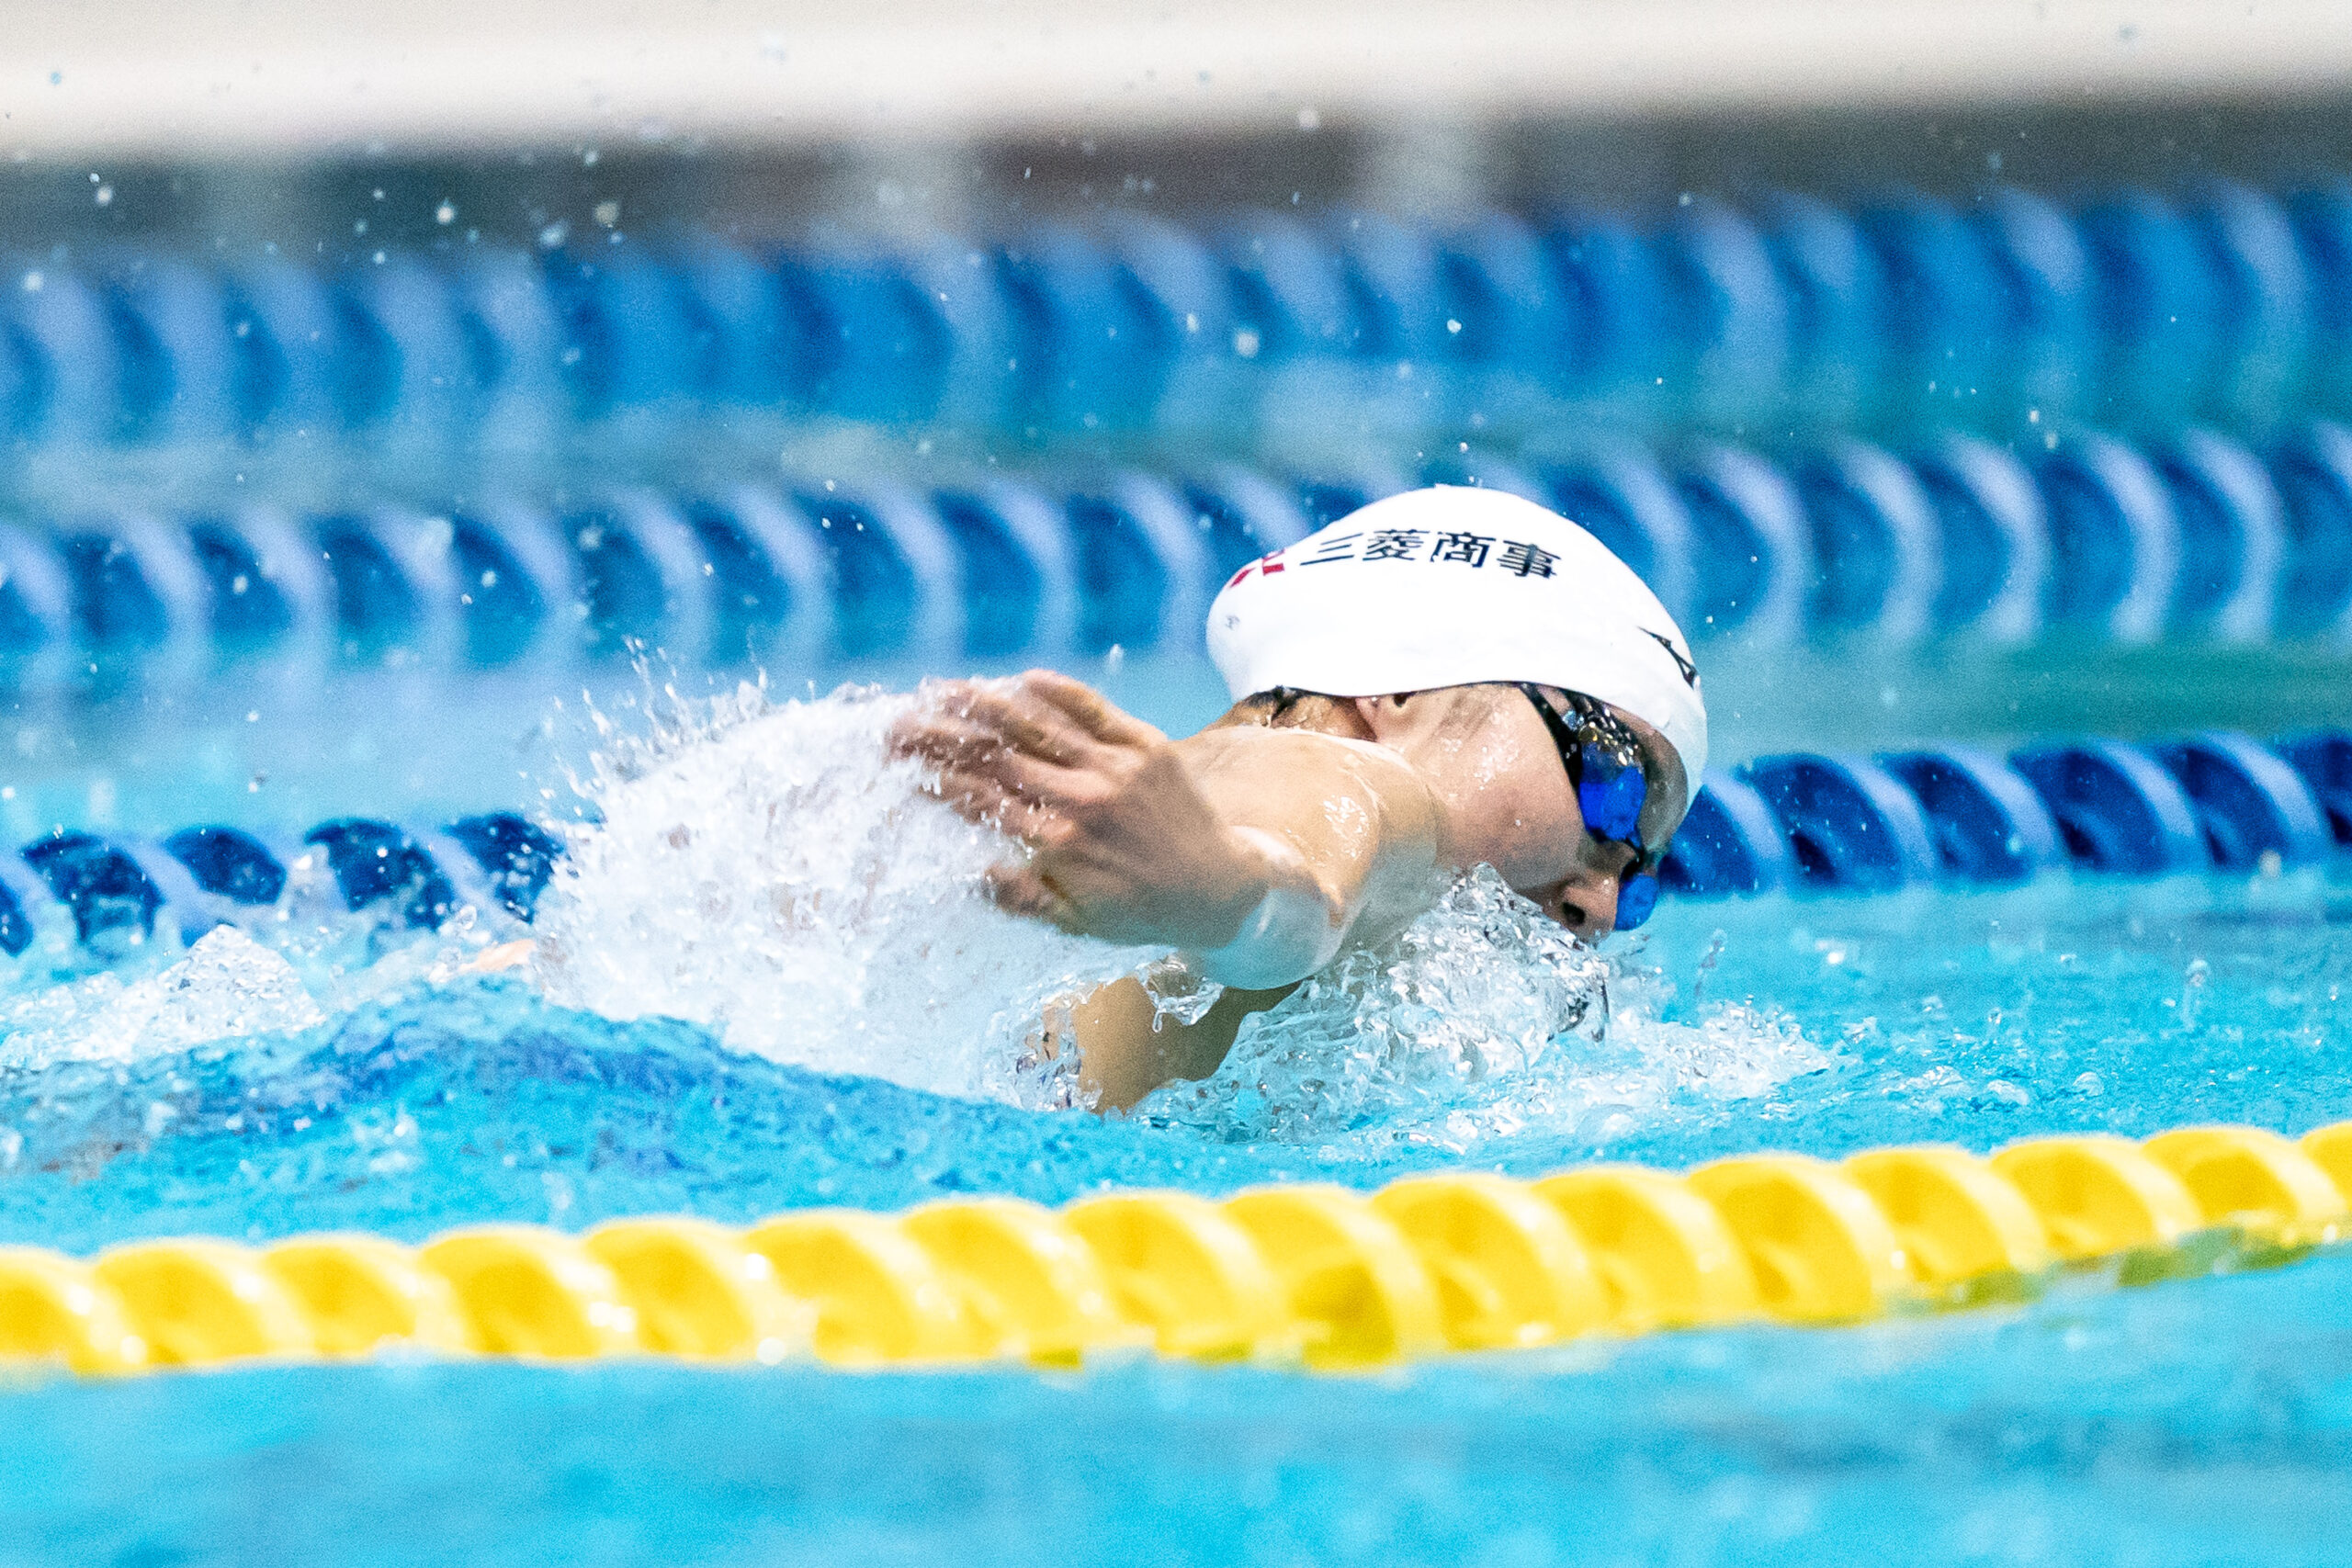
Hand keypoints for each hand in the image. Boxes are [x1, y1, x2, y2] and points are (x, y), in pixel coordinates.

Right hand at [887, 671, 1265, 949]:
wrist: (1219, 888)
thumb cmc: (1138, 909)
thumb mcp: (1075, 922)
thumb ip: (1023, 898)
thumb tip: (974, 873)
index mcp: (1059, 844)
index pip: (981, 799)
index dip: (934, 776)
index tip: (898, 762)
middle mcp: (1083, 799)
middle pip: (996, 755)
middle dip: (940, 736)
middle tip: (898, 723)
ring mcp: (1115, 766)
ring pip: (1037, 724)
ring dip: (984, 703)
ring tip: (942, 689)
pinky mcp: (1147, 743)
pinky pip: (1094, 708)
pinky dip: (1057, 690)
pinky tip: (1020, 678)